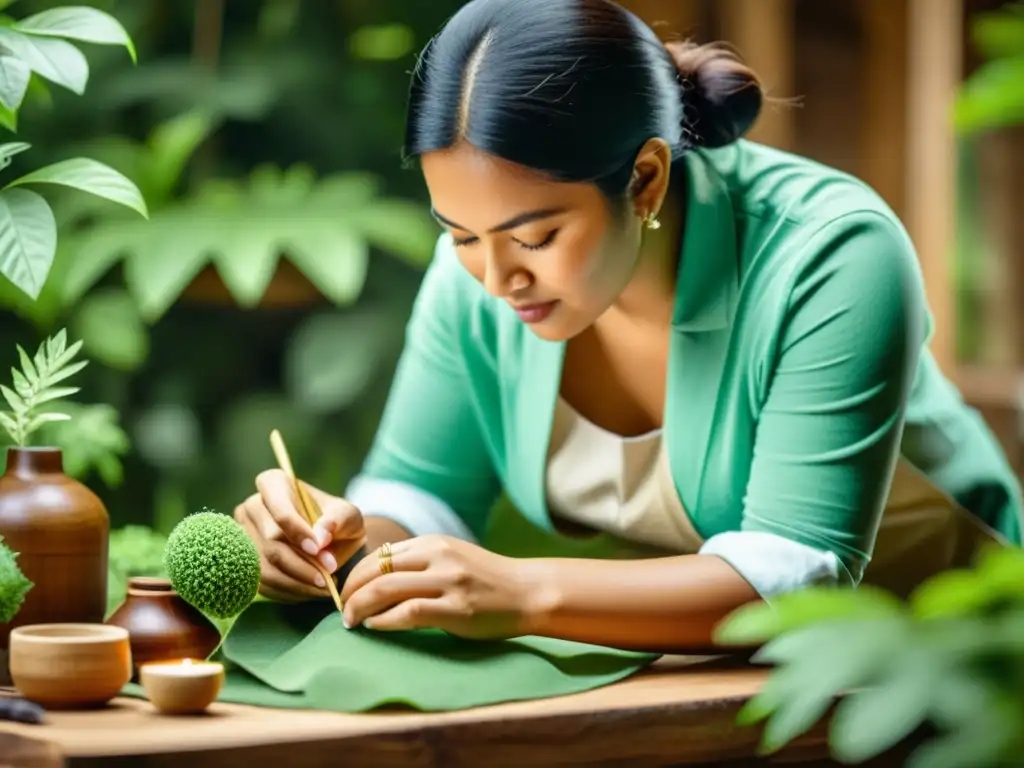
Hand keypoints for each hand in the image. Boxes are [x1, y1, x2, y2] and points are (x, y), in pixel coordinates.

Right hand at [234, 469, 365, 602]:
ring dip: (297, 581)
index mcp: (275, 484)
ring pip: (266, 566)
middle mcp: (252, 507)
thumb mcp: (348, 516)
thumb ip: (337, 520)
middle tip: (329, 574)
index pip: (279, 509)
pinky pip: (262, 583)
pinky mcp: (244, 563)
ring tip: (323, 586)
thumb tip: (319, 537)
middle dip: (303, 562)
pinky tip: (309, 591)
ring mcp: (243, 536)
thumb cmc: (338, 523)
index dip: (296, 530)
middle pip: (272, 541)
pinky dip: (288, 591)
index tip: (317, 548)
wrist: (333, 545)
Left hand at [339, 535, 533, 638]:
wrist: (527, 592)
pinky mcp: (456, 608)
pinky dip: (384, 620)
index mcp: (433, 542)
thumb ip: (419, 562)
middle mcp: (438, 556)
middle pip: (376, 570)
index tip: (345, 593)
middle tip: (342, 610)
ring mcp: (447, 581)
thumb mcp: (451, 557)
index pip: (379, 556)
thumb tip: (376, 580)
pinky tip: (375, 627)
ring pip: (386, 589)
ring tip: (351, 622)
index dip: (355, 575)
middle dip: (351, 592)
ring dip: (360, 607)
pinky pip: (408, 612)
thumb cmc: (486, 580)